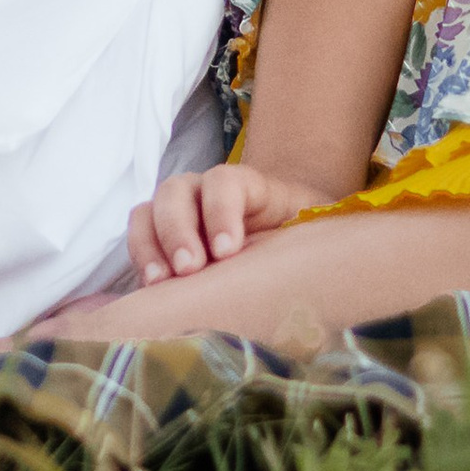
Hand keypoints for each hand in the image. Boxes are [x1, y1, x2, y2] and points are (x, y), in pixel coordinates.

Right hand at [127, 159, 336, 283]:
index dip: (221, 211)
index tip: (227, 251)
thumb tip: (330, 274)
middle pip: (178, 190)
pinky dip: (140, 258)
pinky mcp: (162, 239)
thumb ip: (313, 235)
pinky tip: (151, 288)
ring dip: (151, 244)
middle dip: (180, 228)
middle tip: (190, 267)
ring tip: (161, 281)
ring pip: (150, 210)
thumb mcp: (311, 228)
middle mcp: (205, 191)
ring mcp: (179, 212)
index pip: (225, 182)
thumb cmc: (299, 233)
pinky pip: (139, 237)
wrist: (284, 232)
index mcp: (246, 185)